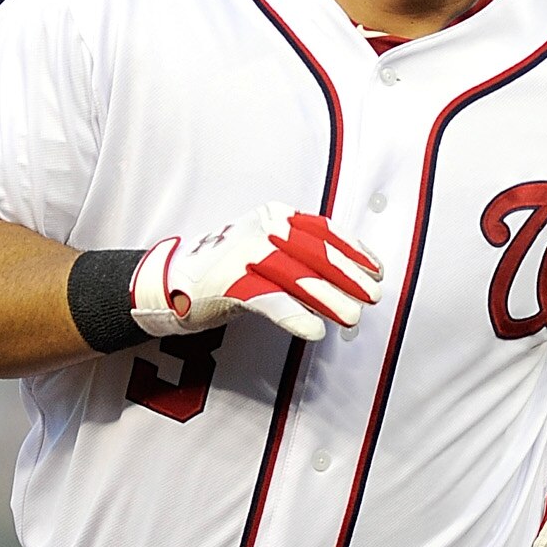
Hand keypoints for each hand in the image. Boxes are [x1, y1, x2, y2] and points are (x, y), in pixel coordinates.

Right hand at [132, 207, 382, 344]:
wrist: (169, 281)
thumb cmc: (225, 269)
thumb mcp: (266, 248)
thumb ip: (301, 255)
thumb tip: (347, 275)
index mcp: (274, 217)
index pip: (323, 231)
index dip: (354, 251)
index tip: (376, 269)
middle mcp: (261, 230)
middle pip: (316, 253)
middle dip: (349, 276)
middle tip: (373, 295)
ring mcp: (244, 255)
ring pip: (298, 277)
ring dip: (330, 298)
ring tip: (352, 317)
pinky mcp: (229, 283)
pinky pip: (270, 300)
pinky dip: (295, 316)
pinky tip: (315, 330)